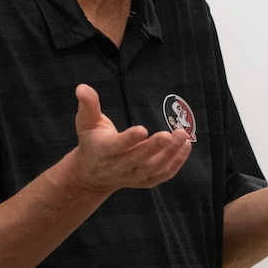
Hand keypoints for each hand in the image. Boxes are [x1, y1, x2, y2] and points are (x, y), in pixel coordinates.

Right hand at [65, 84, 191, 193]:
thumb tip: (82, 87)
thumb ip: (88, 105)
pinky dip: (175, 163)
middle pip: (138, 159)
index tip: (143, 129)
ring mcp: (132, 176)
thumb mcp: (86, 122)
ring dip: (170, 155)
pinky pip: (161, 175)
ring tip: (183, 136)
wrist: (93, 174)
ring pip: (153, 168)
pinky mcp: (144, 181)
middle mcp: (118, 166)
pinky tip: (185, 147)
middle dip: (155, 147)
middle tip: (172, 134)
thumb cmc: (92, 141)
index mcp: (103, 150)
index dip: (129, 139)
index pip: (117, 146)